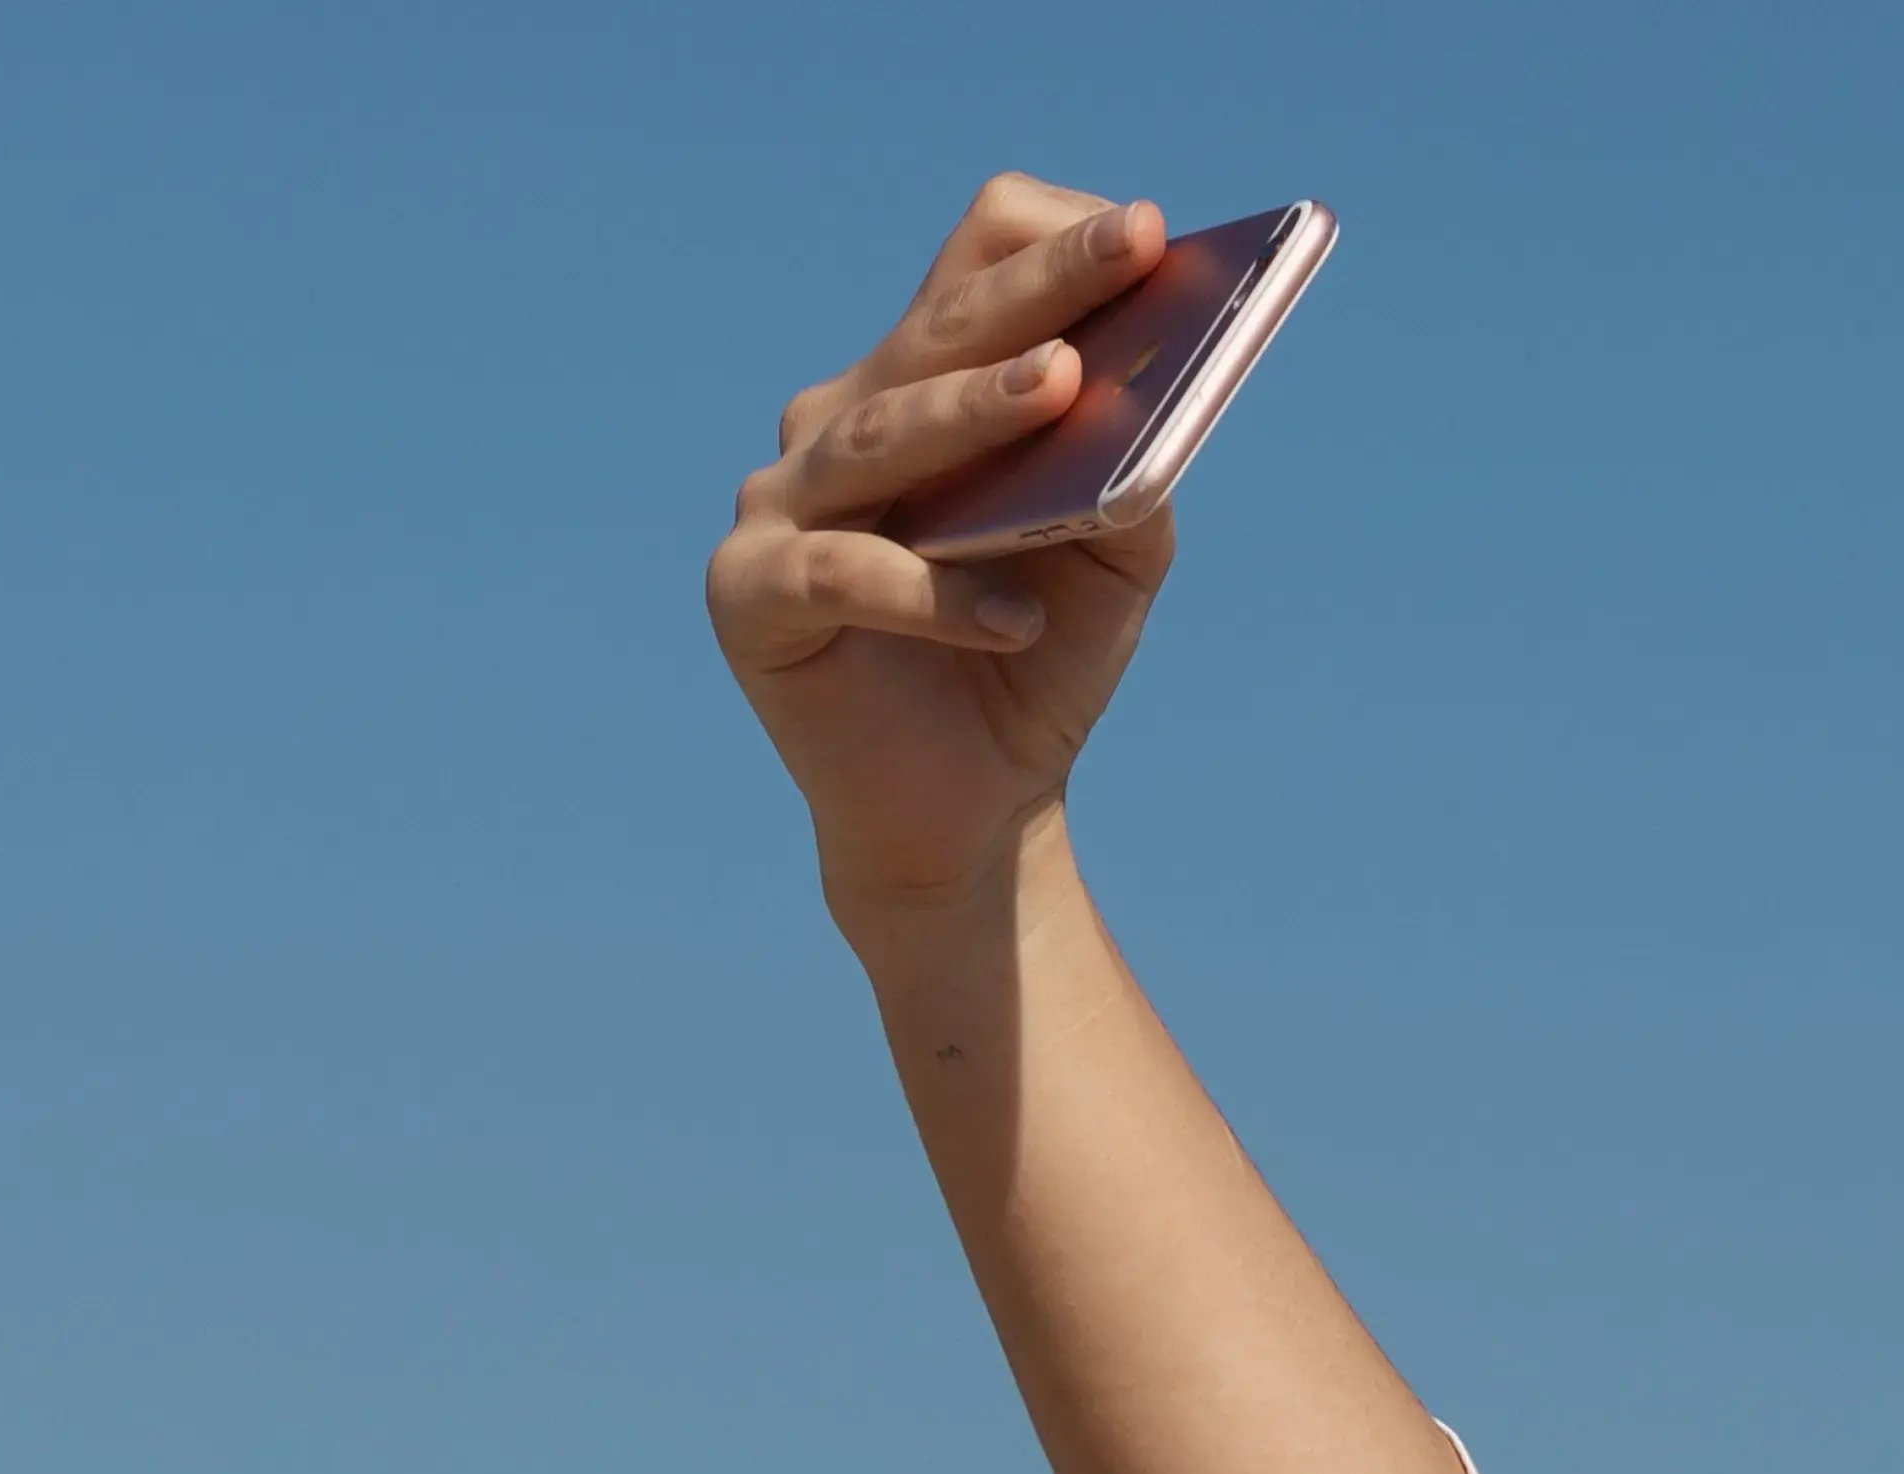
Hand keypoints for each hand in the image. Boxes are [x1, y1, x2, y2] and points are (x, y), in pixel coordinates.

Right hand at [713, 178, 1190, 926]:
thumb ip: (1132, 474)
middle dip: (1042, 287)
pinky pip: (840, 574)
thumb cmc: (1037, 657)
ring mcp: (781, 502)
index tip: (1144, 234)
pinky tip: (1015, 617)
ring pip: (881, 433)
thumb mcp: (1114, 558)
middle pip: (937, 329)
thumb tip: (1153, 402)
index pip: (972, 269)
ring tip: (1068, 386)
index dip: (1054, 243)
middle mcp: (840, 420)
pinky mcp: (749, 597)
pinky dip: (934, 593)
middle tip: (1127, 246)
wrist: (970, 810)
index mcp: (922, 387)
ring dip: (976, 407)